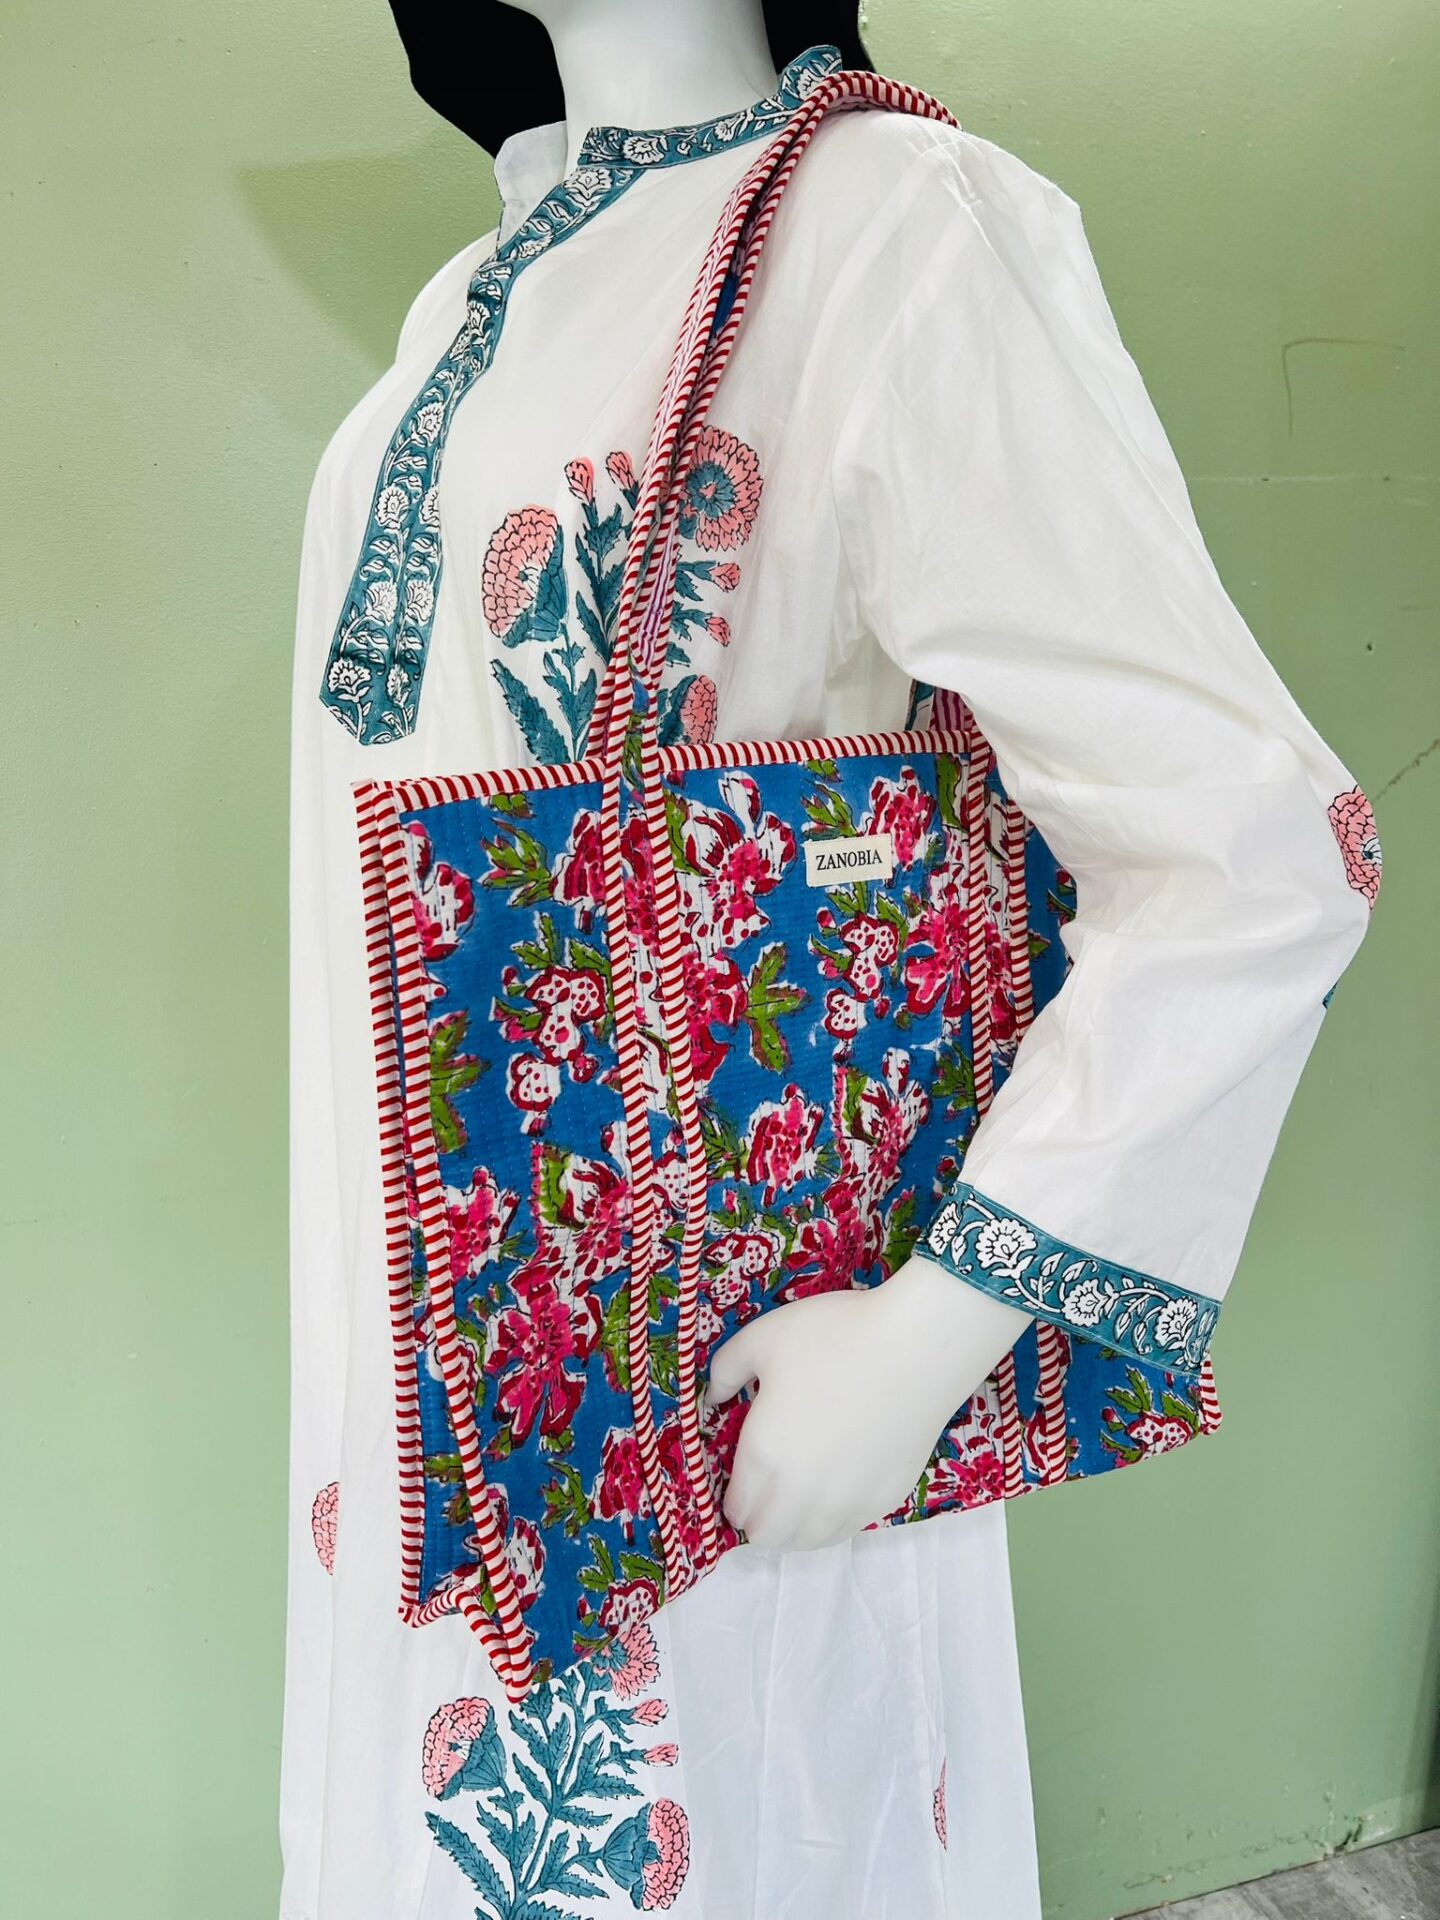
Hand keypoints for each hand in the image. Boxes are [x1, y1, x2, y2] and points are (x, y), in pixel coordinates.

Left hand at [704, 1254, 1033, 1551]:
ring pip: (807, 1543)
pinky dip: (830, 1524)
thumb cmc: (835, 1336)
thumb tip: (709, 1398)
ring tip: (793, 1503)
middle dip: (756, 1520)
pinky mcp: (884, 1500)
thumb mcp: (764, 1338)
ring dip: (792, 1530)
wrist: (917, 1348)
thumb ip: (725, 1370)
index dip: (731, 1499)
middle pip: (767, 1535)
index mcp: (764, 1453)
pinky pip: (847, 1532)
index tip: (736, 1483)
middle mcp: (801, 1491)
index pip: (736, 1506)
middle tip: (761, 1496)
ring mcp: (846, 1502)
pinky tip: (832, 1497)